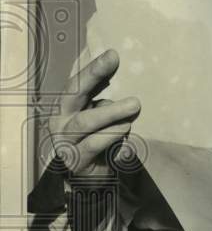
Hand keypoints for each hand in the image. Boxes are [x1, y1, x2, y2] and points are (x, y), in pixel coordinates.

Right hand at [44, 49, 140, 177]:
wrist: (91, 176)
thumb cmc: (99, 138)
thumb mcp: (101, 115)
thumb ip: (105, 96)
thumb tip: (118, 68)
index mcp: (67, 104)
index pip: (78, 81)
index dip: (94, 68)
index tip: (114, 55)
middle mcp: (61, 119)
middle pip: (75, 96)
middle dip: (98, 84)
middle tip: (127, 84)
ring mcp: (65, 140)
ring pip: (85, 123)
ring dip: (111, 116)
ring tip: (131, 113)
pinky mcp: (74, 160)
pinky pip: (94, 146)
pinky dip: (113, 141)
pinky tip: (128, 141)